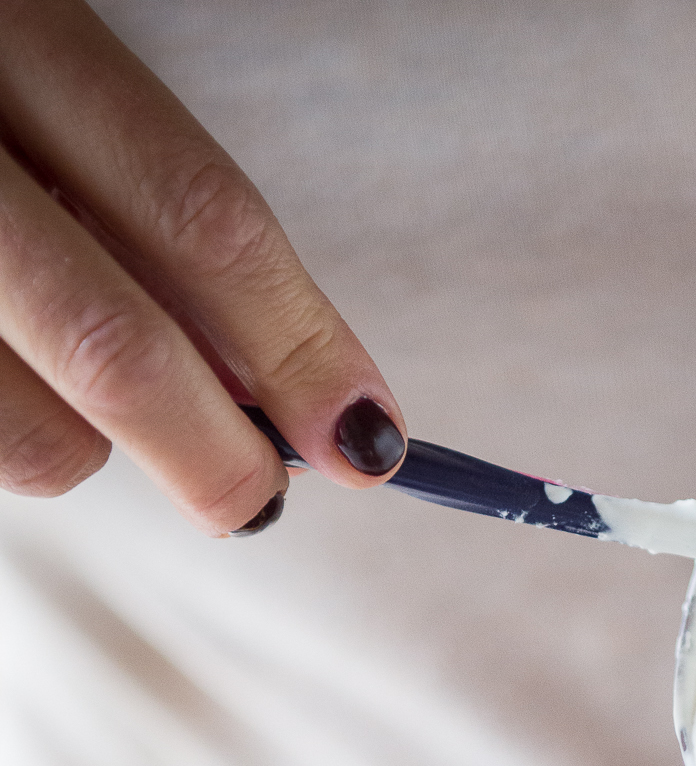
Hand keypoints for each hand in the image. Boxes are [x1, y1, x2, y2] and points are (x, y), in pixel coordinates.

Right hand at [0, 0, 405, 532]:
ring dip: (85, 446)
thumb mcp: (34, 58)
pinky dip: (8, 433)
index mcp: (14, 28)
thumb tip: (267, 374)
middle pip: (114, 349)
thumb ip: (136, 197)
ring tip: (62, 378)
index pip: (196, 215)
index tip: (369, 435)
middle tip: (258, 498)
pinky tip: (0, 364)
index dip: (298, 342)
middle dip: (214, 454)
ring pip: (28, 436)